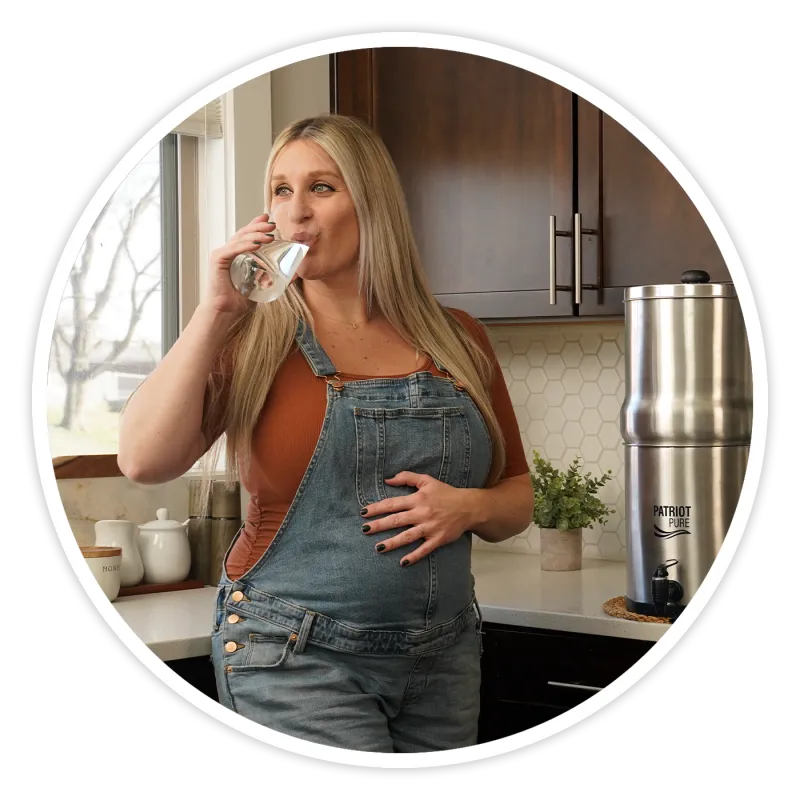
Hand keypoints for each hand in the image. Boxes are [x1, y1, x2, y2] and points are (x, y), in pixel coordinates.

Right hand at [204, 213, 276, 315]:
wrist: (226, 312)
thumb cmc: (240, 300)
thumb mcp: (261, 285)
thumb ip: (273, 277)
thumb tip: (293, 274)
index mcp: (237, 255)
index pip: (247, 236)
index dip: (257, 225)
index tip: (269, 219)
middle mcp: (228, 252)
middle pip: (244, 234)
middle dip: (259, 227)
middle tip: (273, 224)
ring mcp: (222, 254)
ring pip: (240, 239)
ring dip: (256, 235)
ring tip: (270, 235)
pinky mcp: (217, 260)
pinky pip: (233, 249)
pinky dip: (245, 245)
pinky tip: (257, 244)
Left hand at [360, 472, 474, 566]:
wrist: (469, 507)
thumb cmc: (446, 493)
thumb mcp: (427, 481)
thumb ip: (407, 478)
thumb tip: (388, 479)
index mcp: (417, 499)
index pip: (392, 503)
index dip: (377, 508)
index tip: (363, 512)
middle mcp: (421, 513)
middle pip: (396, 520)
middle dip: (379, 525)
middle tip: (364, 530)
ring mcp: (430, 527)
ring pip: (407, 536)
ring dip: (392, 542)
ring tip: (378, 548)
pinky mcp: (438, 539)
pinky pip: (424, 549)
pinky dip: (414, 556)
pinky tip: (403, 562)